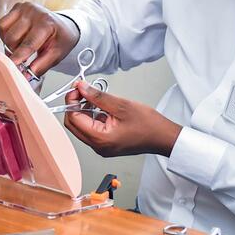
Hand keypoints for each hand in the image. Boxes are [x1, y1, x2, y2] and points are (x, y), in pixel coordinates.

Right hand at [0, 2, 79, 77]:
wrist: (63, 25)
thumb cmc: (60, 39)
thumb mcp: (56, 54)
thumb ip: (40, 66)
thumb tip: (25, 76)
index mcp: (47, 23)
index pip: (29, 43)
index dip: (18, 57)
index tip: (11, 66)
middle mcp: (34, 12)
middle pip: (13, 38)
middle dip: (14, 52)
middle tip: (22, 59)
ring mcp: (24, 7)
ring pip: (4, 31)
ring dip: (9, 43)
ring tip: (21, 46)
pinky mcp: (17, 7)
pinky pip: (1, 25)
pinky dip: (5, 35)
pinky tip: (17, 37)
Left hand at [62, 81, 182, 157]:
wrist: (163, 137)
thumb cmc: (149, 125)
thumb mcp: (121, 105)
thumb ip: (98, 96)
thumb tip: (81, 88)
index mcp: (100, 139)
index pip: (73, 119)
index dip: (71, 101)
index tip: (77, 88)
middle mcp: (98, 146)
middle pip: (74, 124)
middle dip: (74, 105)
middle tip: (82, 90)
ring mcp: (102, 147)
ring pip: (81, 127)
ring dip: (83, 110)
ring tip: (93, 97)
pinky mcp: (106, 144)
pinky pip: (91, 129)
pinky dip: (92, 116)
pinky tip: (101, 107)